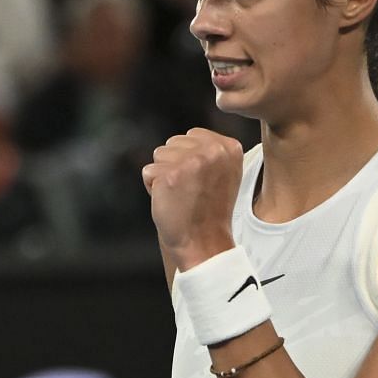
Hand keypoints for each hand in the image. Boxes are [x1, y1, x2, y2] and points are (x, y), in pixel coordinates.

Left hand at [143, 128, 242, 266]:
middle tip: (190, 191)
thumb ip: (209, 151)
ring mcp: (191, 162)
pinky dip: (152, 188)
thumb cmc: (208, 211)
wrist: (203, 242)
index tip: (202, 181)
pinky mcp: (170, 175)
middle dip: (175, 165)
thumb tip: (185, 140)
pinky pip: (148, 172)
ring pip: (159, 155)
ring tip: (181, 196)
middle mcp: (212, 151)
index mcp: (229, 147)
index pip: (192, 135)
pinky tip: (170, 201)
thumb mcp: (222, 173)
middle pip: (174, 142)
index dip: (189, 158)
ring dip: (163, 175)